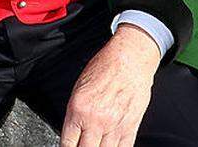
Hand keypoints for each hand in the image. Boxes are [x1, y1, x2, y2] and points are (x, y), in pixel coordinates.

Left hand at [60, 24, 160, 146]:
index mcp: (78, 110)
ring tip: (96, 145)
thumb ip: (75, 114)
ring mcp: (114, 126)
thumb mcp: (79, 89)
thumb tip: (73, 135)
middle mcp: (95, 121)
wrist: (130, 58)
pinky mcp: (130, 126)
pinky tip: (111, 146)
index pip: (67, 144)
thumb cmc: (104, 68)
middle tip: (83, 145)